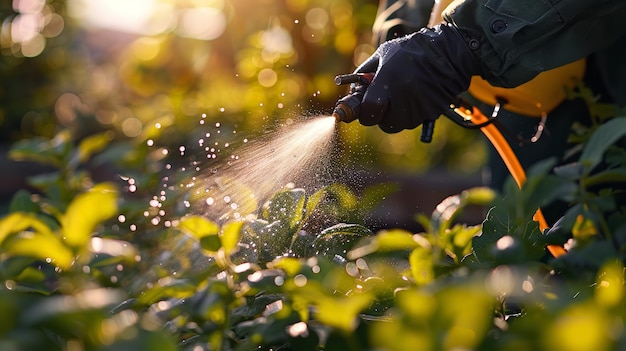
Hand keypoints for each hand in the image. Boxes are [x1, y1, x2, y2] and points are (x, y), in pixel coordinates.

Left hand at [356, 23, 478, 132]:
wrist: (448, 52)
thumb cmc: (411, 51)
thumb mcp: (384, 54)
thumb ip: (364, 72)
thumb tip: (352, 92)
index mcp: (387, 81)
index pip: (368, 112)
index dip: (364, 112)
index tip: (364, 107)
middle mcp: (403, 98)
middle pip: (383, 123)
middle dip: (380, 116)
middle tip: (383, 102)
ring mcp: (419, 108)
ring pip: (399, 124)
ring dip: (396, 115)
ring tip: (401, 95)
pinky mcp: (431, 113)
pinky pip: (414, 121)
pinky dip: (411, 113)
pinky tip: (415, 96)